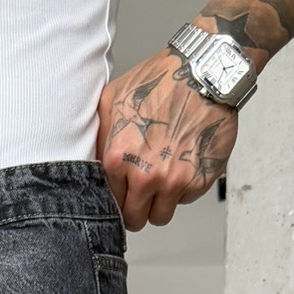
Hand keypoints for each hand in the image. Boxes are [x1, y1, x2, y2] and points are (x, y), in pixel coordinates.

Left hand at [98, 49, 239, 229]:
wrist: (202, 73)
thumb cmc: (159, 82)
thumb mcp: (112, 101)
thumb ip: (99, 138)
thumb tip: (92, 162)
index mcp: (119, 160)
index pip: (110, 204)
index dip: (117, 199)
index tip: (124, 192)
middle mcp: (146, 175)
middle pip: (135, 220)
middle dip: (137, 208)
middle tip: (143, 192)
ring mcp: (175, 181)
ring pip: (161, 216)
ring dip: (160, 202)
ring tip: (163, 176)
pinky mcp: (199, 180)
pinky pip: (186, 200)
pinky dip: (184, 188)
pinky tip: (183, 162)